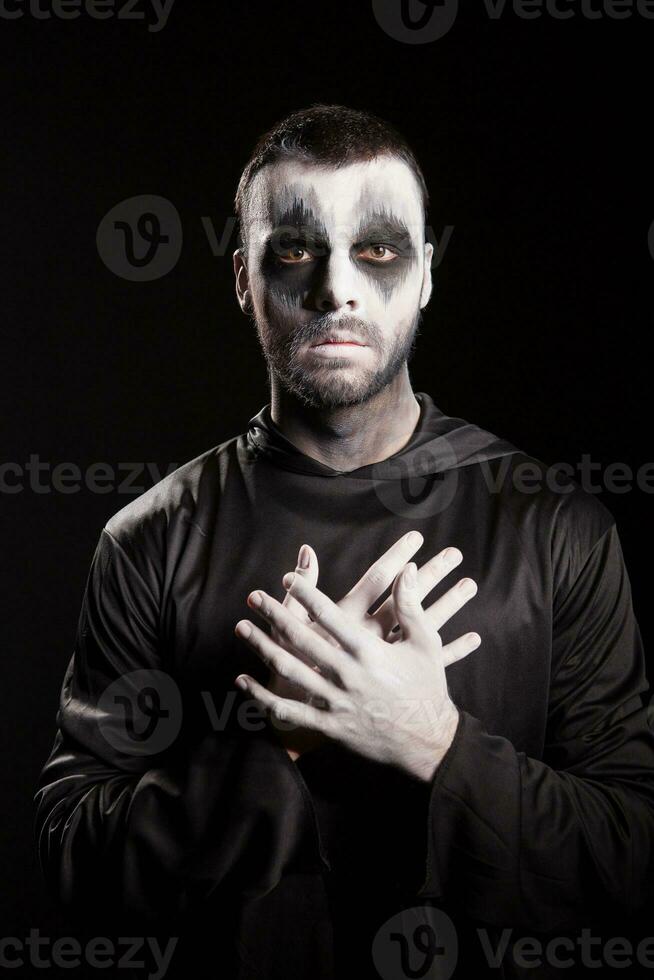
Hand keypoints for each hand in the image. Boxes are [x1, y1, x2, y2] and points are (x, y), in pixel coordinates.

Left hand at [264, 531, 465, 759]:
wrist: (428, 741)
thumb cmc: (427, 686)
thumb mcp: (425, 643)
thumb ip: (411, 606)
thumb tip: (407, 569)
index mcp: (369, 652)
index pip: (330, 615)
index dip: (306, 594)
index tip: (288, 578)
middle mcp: (347, 674)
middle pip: (301, 639)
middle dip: (274, 615)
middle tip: (254, 597)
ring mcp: (335, 701)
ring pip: (289, 671)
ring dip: (261, 647)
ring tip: (242, 628)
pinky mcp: (328, 725)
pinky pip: (288, 711)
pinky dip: (261, 697)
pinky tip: (243, 680)